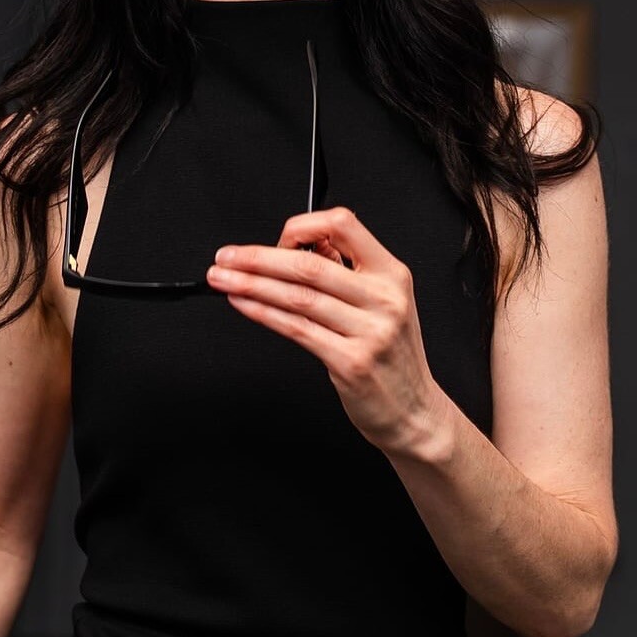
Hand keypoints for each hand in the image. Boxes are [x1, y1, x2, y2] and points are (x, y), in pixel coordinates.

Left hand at [205, 205, 450, 454]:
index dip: (303, 227)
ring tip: (222, 279)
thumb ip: (347, 274)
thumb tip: (296, 250)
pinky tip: (243, 304)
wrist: (414, 411)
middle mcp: (384, 298)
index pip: (343, 225)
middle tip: (226, 257)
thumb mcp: (385, 304)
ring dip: (250, 284)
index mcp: (392, 274)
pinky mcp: (350, 362)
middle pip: (309, 264)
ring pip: (297, 296)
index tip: (276, 240)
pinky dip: (263, 312)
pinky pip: (297, 329)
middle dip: (257, 257)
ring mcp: (369, 331)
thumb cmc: (393, 358)